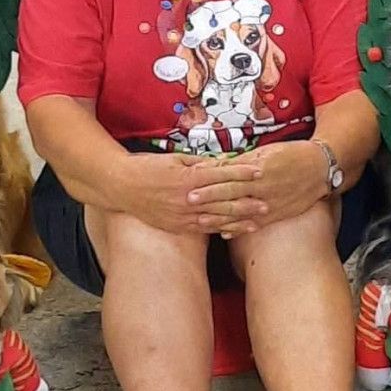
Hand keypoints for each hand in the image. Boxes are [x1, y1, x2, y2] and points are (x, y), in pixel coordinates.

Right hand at [118, 152, 263, 235]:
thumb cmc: (147, 168)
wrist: (122, 187)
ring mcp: (182, 215)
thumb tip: (223, 162)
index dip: (241, 173)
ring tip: (259, 221)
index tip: (259, 171)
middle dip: (247, 201)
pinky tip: (234, 231)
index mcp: (187, 177)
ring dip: (239, 220)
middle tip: (268, 202)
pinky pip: (203, 229)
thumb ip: (199, 162)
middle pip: (223, 200)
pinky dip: (220, 230)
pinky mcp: (177, 226)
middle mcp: (187, 198)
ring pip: (216, 218)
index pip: (221, 174)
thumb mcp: (174, 159)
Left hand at [194, 140, 325, 237]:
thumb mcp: (266, 152)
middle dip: (208, 198)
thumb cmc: (292, 155)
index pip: (228, 175)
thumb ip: (241, 161)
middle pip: (230, 195)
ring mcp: (270, 204)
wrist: (320, 169)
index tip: (191, 182)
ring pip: (240, 213)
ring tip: (201, 220)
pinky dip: (239, 229)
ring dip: (219, 218)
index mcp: (259, 170)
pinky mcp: (277, 215)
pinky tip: (224, 233)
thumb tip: (218, 164)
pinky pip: (254, 225)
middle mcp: (263, 188)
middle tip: (188, 201)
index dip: (209, 180)